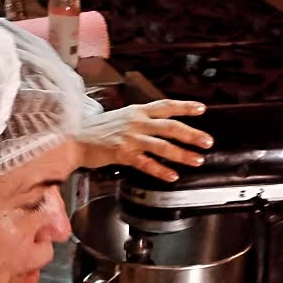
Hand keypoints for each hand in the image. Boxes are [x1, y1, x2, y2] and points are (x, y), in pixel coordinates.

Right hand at [77, 99, 212, 180]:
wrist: (75, 138)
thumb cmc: (97, 130)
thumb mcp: (122, 117)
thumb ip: (141, 120)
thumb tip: (160, 125)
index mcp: (137, 111)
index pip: (166, 106)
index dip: (185, 107)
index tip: (201, 109)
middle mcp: (137, 122)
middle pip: (170, 126)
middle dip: (192, 134)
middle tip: (207, 142)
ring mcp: (130, 138)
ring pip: (163, 146)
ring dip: (182, 154)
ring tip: (196, 160)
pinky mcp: (123, 154)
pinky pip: (146, 163)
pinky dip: (161, 170)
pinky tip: (172, 176)